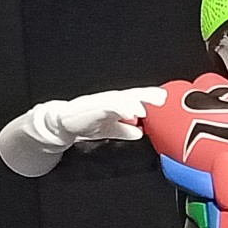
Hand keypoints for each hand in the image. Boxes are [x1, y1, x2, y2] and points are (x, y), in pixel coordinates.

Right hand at [40, 87, 166, 143]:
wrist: (62, 124)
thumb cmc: (87, 123)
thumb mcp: (112, 130)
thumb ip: (126, 131)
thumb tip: (141, 133)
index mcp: (117, 104)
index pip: (136, 98)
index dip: (150, 97)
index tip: (165, 98)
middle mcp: (110, 100)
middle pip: (130, 94)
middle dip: (146, 95)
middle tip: (161, 97)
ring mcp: (100, 101)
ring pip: (119, 98)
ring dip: (132, 101)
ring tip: (143, 107)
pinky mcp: (90, 107)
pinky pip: (106, 106)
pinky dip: (118, 108)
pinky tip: (128, 112)